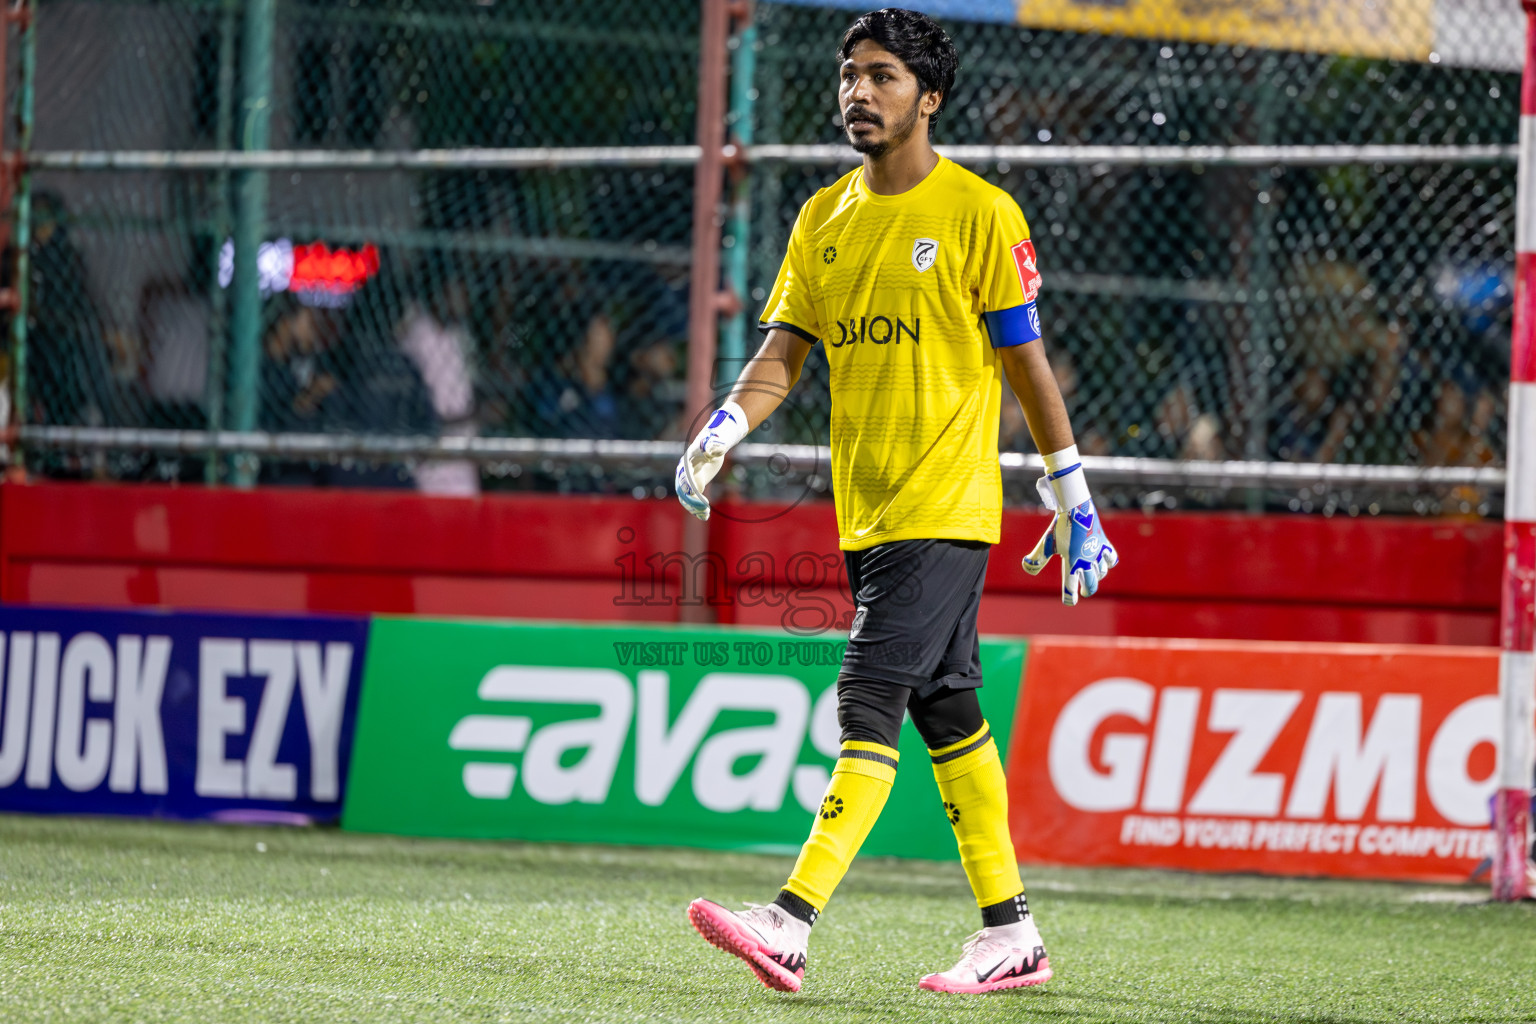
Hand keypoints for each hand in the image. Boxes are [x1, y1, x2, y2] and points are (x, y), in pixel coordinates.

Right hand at [674, 404, 746, 520]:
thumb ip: (713, 446)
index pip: (685, 477)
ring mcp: (688, 480)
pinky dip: (697, 509)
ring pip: (686, 498)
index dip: (689, 486)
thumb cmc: (715, 441)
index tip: (697, 494)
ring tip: (705, 514)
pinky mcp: (694, 485)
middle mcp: (683, 472)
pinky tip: (705, 516)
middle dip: (691, 501)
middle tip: (704, 508)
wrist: (713, 444)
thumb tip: (712, 449)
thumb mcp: (715, 443)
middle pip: (682, 490)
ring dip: (694, 508)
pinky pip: (692, 500)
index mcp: (687, 462)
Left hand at [1022, 496, 1117, 605]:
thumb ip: (1037, 558)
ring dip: (1096, 577)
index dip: (1069, 598)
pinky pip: (1111, 559)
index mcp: (1071, 563)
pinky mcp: (1104, 544)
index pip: (1071, 587)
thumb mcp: (1047, 543)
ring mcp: (1097, 553)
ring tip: (1090, 575)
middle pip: (1091, 584)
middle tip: (1083, 592)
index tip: (1069, 602)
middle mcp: (1086, 561)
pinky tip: (1104, 563)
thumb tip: (1026, 566)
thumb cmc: (1060, 527)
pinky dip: (1108, 563)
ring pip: (1101, 573)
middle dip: (1086, 591)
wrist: (1076, 509)